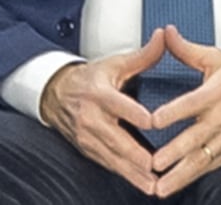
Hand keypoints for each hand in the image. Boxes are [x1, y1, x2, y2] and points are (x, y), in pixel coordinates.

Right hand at [38, 47, 172, 191]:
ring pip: (112, 157)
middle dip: (135, 155)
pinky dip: (124, 174)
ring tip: (153, 183)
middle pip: (115, 138)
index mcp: (99, 93)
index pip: (118, 105)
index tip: (152, 123)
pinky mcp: (88, 149)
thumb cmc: (89, 79)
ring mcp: (88, 136)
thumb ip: (143, 55)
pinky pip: (107, 163)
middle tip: (156, 166)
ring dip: (132, 172)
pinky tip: (140, 182)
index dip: (134, 114)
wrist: (56, 93)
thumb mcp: (114, 63)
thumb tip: (164, 37)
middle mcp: (91, 117)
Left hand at [128, 33, 220, 192]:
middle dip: (174, 152)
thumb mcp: (216, 59)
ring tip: (161, 187)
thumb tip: (165, 33)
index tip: (153, 121)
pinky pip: (208, 168)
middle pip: (195, 137)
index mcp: (218, 91)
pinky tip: (174, 186)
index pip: (192, 103)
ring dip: (180, 174)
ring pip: (200, 159)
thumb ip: (187, 49)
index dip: (173, 112)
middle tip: (153, 163)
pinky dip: (191, 178)